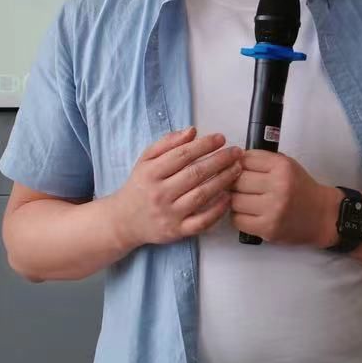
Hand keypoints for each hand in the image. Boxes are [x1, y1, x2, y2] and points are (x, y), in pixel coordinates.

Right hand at [107, 128, 244, 249]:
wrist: (124, 221)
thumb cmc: (139, 186)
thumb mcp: (146, 160)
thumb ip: (167, 143)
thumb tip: (192, 131)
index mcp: (150, 173)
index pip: (182, 155)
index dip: (204, 145)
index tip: (221, 138)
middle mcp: (159, 194)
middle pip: (195, 174)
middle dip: (220, 160)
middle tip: (236, 152)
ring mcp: (169, 214)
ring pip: (201, 195)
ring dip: (223, 180)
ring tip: (237, 169)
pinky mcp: (177, 231)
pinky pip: (202, 221)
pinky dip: (218, 209)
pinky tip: (228, 197)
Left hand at [231, 149, 335, 246]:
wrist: (321, 215)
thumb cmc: (302, 189)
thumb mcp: (287, 165)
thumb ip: (262, 161)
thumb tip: (233, 161)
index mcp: (283, 167)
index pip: (246, 159)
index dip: (238, 164)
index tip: (240, 168)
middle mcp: (278, 187)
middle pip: (237, 180)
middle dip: (235, 182)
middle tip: (240, 186)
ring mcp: (273, 209)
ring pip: (234, 200)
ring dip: (235, 200)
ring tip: (245, 199)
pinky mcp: (268, 228)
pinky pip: (237, 220)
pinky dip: (239, 216)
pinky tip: (248, 213)